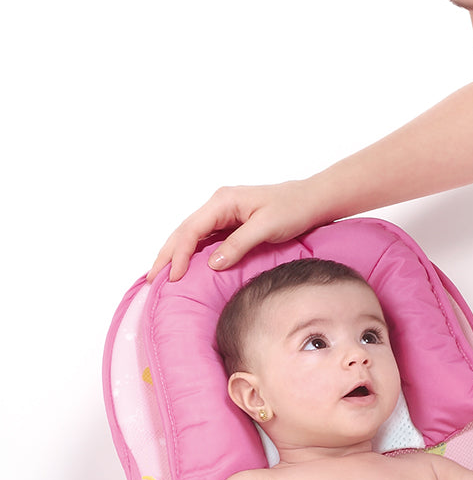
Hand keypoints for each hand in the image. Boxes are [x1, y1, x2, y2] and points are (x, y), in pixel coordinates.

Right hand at [148, 177, 332, 281]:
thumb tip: (212, 263)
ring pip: (192, 234)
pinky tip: (185, 265)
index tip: (172, 276)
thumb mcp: (267, 227)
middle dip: (167, 254)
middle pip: (184, 231)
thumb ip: (239, 244)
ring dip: (176, 253)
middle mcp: (218, 204)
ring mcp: (224, 212)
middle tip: (153, 279)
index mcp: (223, 201)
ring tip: (162, 275)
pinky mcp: (231, 222)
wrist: (311, 200)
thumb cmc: (293, 209)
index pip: (191, 229)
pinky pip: (206, 238)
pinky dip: (192, 252)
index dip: (178, 254)